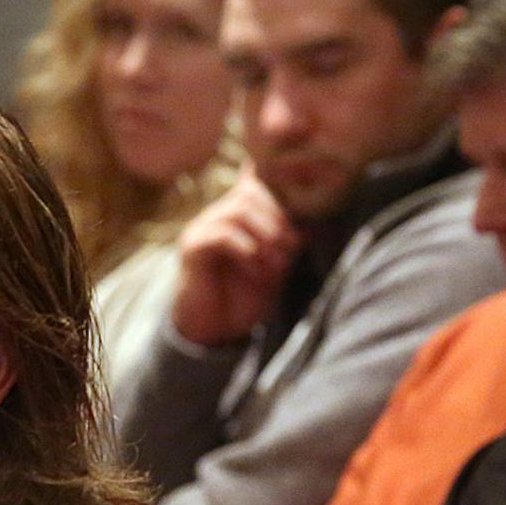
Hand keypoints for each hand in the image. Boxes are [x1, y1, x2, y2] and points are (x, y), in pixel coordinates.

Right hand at [170, 165, 300, 348]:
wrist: (215, 329)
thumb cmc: (245, 296)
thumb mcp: (276, 268)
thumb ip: (289, 244)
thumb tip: (313, 226)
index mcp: (241, 212)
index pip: (255, 175)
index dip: (278, 175)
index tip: (306, 192)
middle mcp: (220, 213)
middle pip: (252, 191)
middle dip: (279, 219)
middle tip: (291, 250)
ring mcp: (203, 226)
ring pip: (239, 210)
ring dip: (266, 236)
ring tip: (276, 264)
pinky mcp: (192, 246)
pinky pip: (222, 235)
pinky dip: (246, 251)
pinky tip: (255, 270)